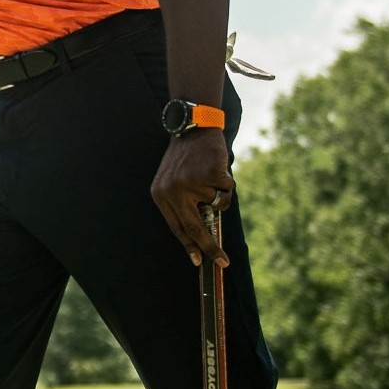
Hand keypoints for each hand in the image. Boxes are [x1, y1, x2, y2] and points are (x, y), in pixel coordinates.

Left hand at [150, 130, 234, 267]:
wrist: (192, 127)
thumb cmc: (185, 158)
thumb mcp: (172, 181)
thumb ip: (182, 205)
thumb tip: (201, 238)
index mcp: (160, 195)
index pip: (176, 228)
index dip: (190, 246)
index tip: (199, 261)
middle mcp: (173, 191)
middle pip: (194, 228)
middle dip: (210, 248)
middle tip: (223, 261)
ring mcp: (191, 183)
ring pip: (217, 205)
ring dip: (220, 194)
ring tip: (209, 174)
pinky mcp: (210, 174)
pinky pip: (227, 190)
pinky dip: (227, 181)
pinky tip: (217, 167)